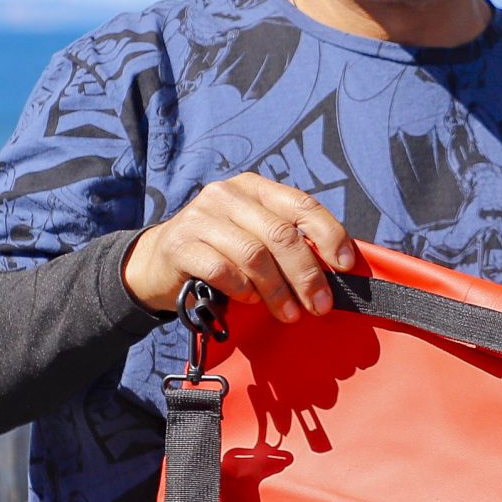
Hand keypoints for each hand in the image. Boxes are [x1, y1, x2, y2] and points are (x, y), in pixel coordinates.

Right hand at [121, 173, 355, 322]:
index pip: (302, 205)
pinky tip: (249, 300)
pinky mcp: (180, 245)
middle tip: (320, 305)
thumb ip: (288, 242)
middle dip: (307, 274)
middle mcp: (227, 195)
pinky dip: (242, 290)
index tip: (345, 265)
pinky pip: (222, 270)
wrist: (156, 263)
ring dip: (278, 291)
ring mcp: (201, 216)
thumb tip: (337, 269)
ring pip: (254, 255)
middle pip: (281, 235)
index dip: (330, 234)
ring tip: (289, 314)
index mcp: (255, 188)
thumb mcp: (255, 235)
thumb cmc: (220, 251)